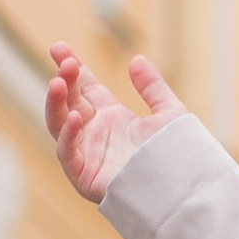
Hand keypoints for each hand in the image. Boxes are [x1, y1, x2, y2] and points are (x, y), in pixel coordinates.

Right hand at [45, 43, 183, 203]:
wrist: (182, 191)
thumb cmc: (177, 157)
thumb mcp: (168, 113)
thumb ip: (152, 87)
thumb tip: (137, 59)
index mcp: (111, 118)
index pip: (84, 88)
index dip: (72, 68)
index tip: (59, 47)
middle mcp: (95, 134)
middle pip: (69, 101)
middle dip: (64, 79)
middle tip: (64, 60)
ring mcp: (87, 154)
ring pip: (59, 124)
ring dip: (56, 102)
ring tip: (58, 82)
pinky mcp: (84, 176)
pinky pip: (67, 153)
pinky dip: (68, 135)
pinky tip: (75, 117)